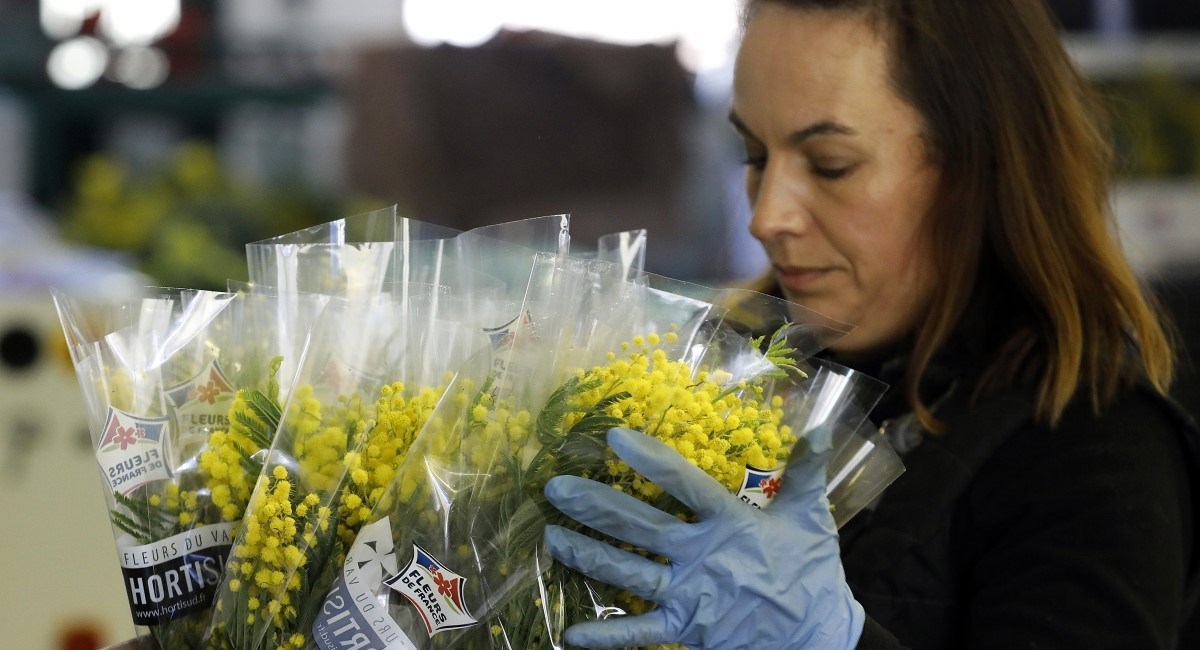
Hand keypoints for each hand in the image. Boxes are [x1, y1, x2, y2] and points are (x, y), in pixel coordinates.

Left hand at [543, 427, 863, 648]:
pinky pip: (639, 634)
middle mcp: (701, 556)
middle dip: (594, 506)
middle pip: (639, 526)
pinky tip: (570, 633)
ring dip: (587, 555)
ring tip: (550, 537)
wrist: (818, 636)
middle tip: (554, 488)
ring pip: (628, 573)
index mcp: (730, 522)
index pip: (683, 482)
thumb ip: (807, 470)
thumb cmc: (810, 571)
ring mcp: (689, 595)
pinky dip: (606, 636)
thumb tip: (823, 427)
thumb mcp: (811, 517)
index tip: (614, 436)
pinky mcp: (684, 629)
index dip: (649, 459)